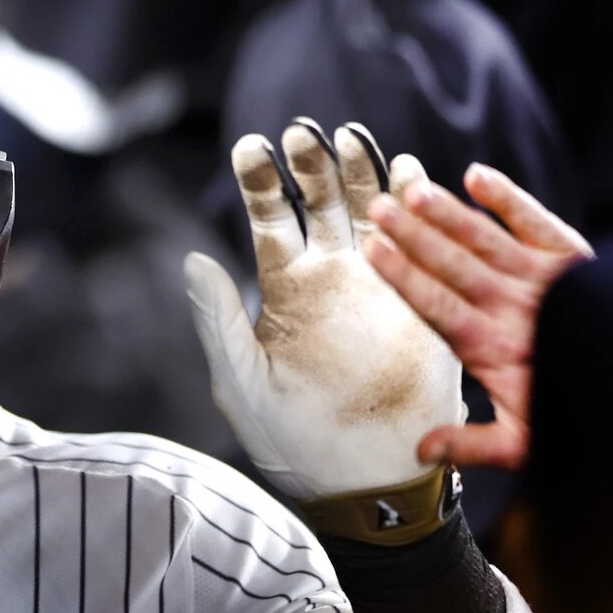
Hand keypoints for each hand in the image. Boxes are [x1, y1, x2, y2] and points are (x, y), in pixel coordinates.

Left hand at [185, 120, 464, 498]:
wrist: (361, 482)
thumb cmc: (289, 440)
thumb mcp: (240, 379)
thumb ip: (215, 319)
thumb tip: (192, 258)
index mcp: (282, 288)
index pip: (268, 218)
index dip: (259, 181)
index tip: (250, 144)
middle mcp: (327, 277)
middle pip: (317, 201)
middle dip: (310, 163)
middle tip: (302, 130)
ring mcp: (376, 285)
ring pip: (368, 211)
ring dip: (361, 171)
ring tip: (349, 135)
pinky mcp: (420, 303)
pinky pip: (420, 246)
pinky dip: (415, 208)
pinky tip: (408, 172)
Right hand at [363, 163, 593, 469]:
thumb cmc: (578, 409)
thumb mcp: (524, 442)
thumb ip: (471, 444)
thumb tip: (422, 451)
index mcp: (490, 347)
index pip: (435, 303)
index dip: (402, 274)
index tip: (374, 250)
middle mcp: (510, 306)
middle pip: (452, 263)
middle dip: (412, 235)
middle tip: (380, 208)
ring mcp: (541, 277)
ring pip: (484, 239)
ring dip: (447, 213)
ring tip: (414, 190)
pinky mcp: (570, 258)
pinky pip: (534, 220)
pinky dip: (507, 197)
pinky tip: (476, 177)